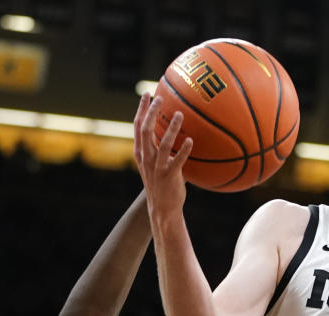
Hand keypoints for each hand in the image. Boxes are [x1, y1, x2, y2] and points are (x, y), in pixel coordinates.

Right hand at [133, 93, 192, 228]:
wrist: (162, 208)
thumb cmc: (163, 184)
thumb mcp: (156, 164)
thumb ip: (161, 149)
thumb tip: (176, 132)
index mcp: (141, 153)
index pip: (138, 127)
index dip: (141, 110)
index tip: (146, 94)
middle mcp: (146, 158)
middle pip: (145, 130)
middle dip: (151, 112)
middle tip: (160, 98)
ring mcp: (157, 167)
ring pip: (161, 144)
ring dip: (170, 128)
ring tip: (179, 114)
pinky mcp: (169, 175)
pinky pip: (177, 161)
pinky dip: (183, 150)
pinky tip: (191, 141)